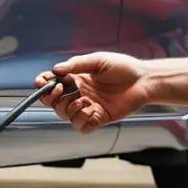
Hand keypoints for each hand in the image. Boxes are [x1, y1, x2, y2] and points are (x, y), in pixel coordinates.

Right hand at [34, 52, 151, 133]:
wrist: (144, 80)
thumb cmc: (122, 68)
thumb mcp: (97, 60)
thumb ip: (76, 64)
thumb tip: (55, 69)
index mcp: (75, 80)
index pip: (51, 85)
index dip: (43, 85)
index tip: (45, 81)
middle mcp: (78, 94)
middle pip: (53, 103)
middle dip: (51, 98)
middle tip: (61, 89)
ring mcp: (88, 108)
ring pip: (65, 115)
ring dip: (68, 109)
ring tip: (83, 100)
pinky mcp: (99, 119)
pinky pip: (81, 126)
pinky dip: (81, 120)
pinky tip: (90, 110)